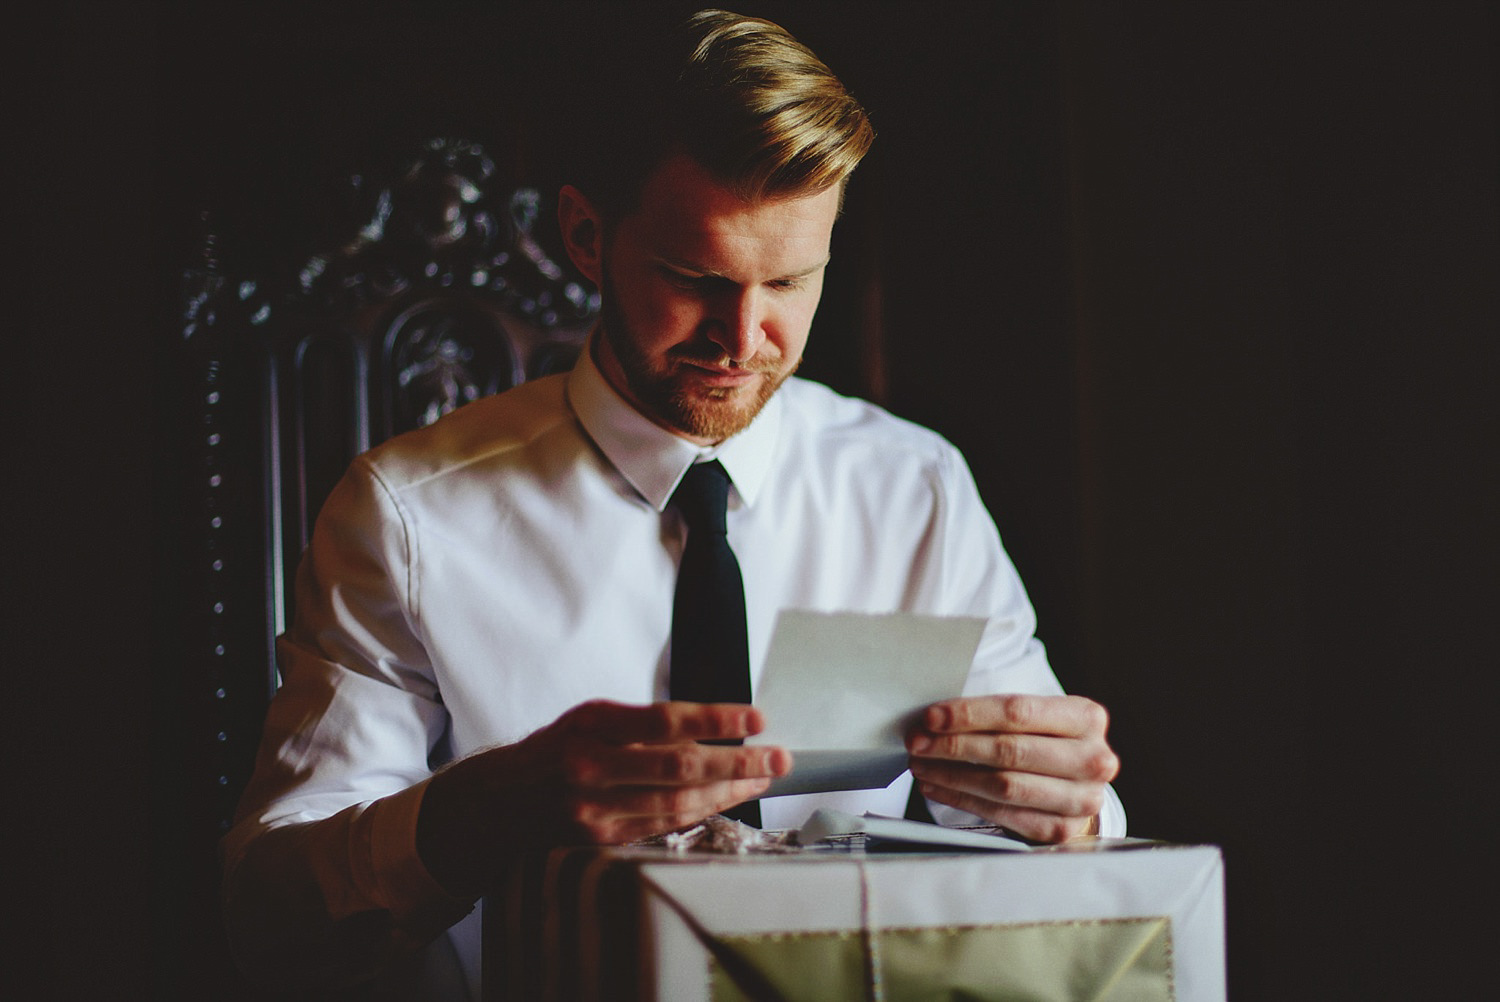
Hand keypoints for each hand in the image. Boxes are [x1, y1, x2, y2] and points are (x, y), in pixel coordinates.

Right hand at [417, 700, 790, 895]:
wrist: (501, 801)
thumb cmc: (557, 749)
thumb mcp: (591, 718)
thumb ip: (642, 721)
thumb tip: (711, 723)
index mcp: (590, 726)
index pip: (664, 720)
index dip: (714, 718)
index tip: (755, 716)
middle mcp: (590, 768)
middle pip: (679, 766)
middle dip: (737, 762)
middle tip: (778, 756)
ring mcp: (595, 810)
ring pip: (678, 802)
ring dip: (729, 790)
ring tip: (763, 775)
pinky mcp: (601, 840)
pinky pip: (664, 825)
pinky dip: (701, 811)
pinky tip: (727, 798)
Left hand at [905, 694, 1118, 843]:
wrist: (1076, 783)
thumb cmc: (1044, 740)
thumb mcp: (1036, 716)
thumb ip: (995, 713)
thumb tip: (934, 718)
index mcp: (1087, 718)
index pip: (1017, 711)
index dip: (969, 714)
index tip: (931, 716)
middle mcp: (1093, 759)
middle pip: (1009, 751)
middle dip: (954, 745)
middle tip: (917, 742)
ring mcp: (1081, 800)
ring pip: (1003, 785)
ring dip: (952, 774)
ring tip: (922, 764)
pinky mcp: (1062, 830)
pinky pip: (1001, 814)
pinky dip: (962, 799)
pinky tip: (938, 786)